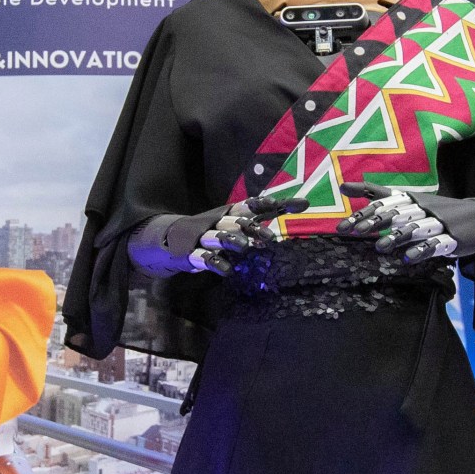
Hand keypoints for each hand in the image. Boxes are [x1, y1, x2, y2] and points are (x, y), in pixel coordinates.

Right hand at [130, 196, 305, 276]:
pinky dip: (214, 263)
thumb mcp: (239, 220)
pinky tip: (226, 270)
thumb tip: (304, 203)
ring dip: (230, 240)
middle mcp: (217, 222)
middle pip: (235, 222)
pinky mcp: (191, 254)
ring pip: (217, 236)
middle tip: (269, 238)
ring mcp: (203, 237)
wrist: (171, 239)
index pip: (248, 205)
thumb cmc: (215, 229)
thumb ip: (268, 213)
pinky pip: (203, 258)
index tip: (276, 204)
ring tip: (244, 247)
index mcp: (229, 212)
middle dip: (251, 228)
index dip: (262, 204)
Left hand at [336, 184, 474, 263]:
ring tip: (381, 247)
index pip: (384, 204)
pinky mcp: (452, 239)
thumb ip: (376, 193)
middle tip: (357, 232)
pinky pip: (436, 244)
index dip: (364, 214)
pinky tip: (408, 259)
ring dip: (398, 236)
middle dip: (378, 221)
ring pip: (416, 228)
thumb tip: (342, 186)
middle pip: (398, 213)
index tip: (343, 228)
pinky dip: (422, 250)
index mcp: (410, 199)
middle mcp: (423, 208)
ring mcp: (439, 223)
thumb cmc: (434, 210)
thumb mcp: (406, 200)